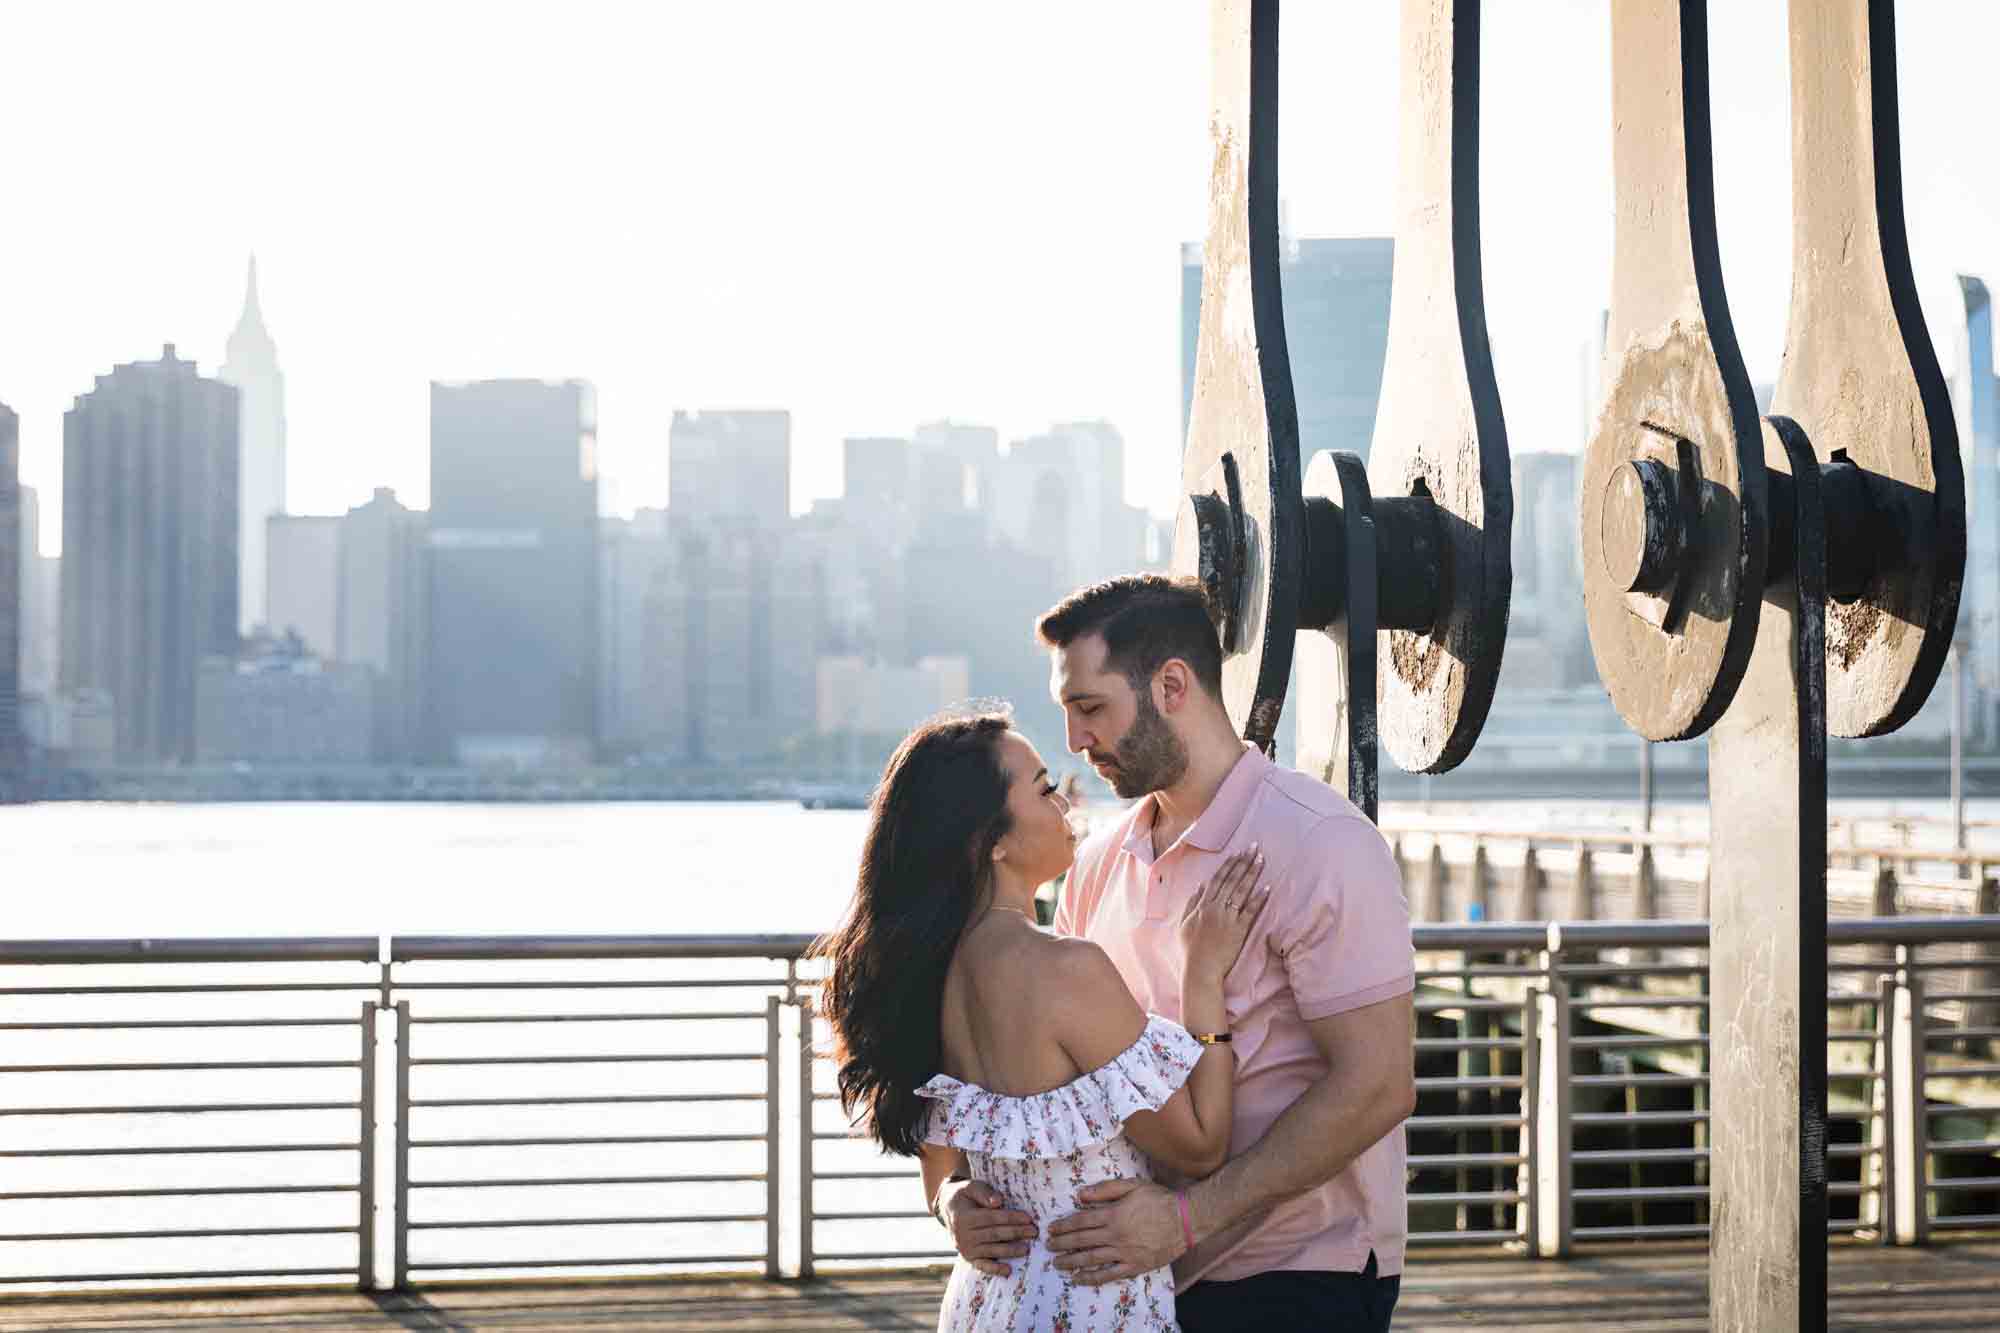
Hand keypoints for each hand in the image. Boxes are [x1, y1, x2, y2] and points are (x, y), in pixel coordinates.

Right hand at [938, 1178, 1035, 1277]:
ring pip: (991, 1250)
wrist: (949, 1209)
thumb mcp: (971, 1187)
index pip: (991, 1218)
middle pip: (994, 1234)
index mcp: (963, 1217)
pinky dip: (995, 1269)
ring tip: (1027, 1249)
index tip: (1028, 1218)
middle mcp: (963, 1235)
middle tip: (1034, 1232)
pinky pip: (982, 1265)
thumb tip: (998, 1202)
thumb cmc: (965, 1196)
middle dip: (1016, 1233)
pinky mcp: (969, 1258)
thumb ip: (984, 1193)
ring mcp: (965, 1248)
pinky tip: (1008, 1271)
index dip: (1010, 1218)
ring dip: (1010, 1250)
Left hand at [1046, 1178, 1183, 1284]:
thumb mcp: (1132, 1185)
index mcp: (1113, 1214)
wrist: (1185, 1220)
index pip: (1081, 1221)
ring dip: (1071, 1262)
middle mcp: (1115, 1235)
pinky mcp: (1134, 1266)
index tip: (1051, 1229)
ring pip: (1091, 1259)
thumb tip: (1079, 1194)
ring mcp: (1124, 1253)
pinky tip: (1079, 1279)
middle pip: (1081, 1241)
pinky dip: (1092, 1278)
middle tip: (1048, 1246)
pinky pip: (1109, 1275)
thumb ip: (1105, 1190)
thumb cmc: (1158, 1199)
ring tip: (1057, 1264)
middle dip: (1062, 1244)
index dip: (1063, 1226)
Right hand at [1177, 845, 1270, 985]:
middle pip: (1231, 880)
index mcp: (1202, 905)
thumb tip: (1200, 885)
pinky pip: (1250, 911)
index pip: (1217, 879)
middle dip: (1243, 861)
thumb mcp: (1185, 923)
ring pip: (1241, 891)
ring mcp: (1228, 918)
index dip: (1229, 865)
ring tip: (1261, 860)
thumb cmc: (1190, 949)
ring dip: (1252, 873)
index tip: (1238, 853)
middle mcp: (1215, 907)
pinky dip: (1259, 899)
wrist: (1200, 969)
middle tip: (1254, 847)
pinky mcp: (1239, 930)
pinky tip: (1267, 888)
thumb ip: (1191, 902)